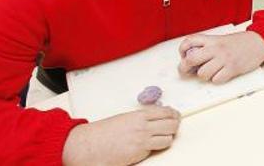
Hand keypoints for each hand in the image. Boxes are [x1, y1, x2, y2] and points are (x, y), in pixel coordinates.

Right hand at [62, 106, 180, 165]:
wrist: (88, 145)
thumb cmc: (103, 133)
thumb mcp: (124, 119)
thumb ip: (140, 119)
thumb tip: (156, 119)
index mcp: (138, 115)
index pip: (166, 111)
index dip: (174, 114)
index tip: (175, 116)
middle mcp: (143, 126)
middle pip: (172, 124)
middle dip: (174, 126)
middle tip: (172, 128)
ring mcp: (142, 140)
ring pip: (168, 138)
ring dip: (167, 139)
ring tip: (161, 139)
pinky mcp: (139, 153)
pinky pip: (156, 149)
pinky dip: (156, 148)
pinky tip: (150, 147)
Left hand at [177, 31, 263, 83]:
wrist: (258, 42)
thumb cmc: (238, 43)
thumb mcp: (220, 39)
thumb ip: (207, 46)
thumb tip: (192, 60)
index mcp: (212, 39)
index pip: (188, 42)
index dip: (181, 50)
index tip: (184, 56)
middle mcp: (216, 48)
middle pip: (191, 59)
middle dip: (185, 68)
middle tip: (187, 71)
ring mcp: (224, 59)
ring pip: (203, 74)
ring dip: (204, 76)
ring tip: (211, 72)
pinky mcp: (232, 69)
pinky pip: (216, 80)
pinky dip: (217, 80)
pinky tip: (221, 74)